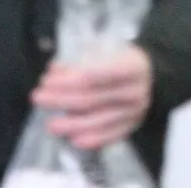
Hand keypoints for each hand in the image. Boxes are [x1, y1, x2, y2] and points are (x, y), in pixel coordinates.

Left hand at [31, 44, 152, 150]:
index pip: (96, 75)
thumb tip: (54, 71)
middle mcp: (136, 91)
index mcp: (133, 66)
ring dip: (70, 123)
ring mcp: (134, 111)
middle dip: (61, 99)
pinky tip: (72, 138)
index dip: (68, 79)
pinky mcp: (132, 126)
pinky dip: (90, 139)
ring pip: (97, 120)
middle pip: (92, 98)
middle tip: (38, 97)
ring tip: (50, 124)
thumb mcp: (107, 51)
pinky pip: (109, 137)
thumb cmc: (122, 61)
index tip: (47, 80)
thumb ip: (80, 62)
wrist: (152, 76)